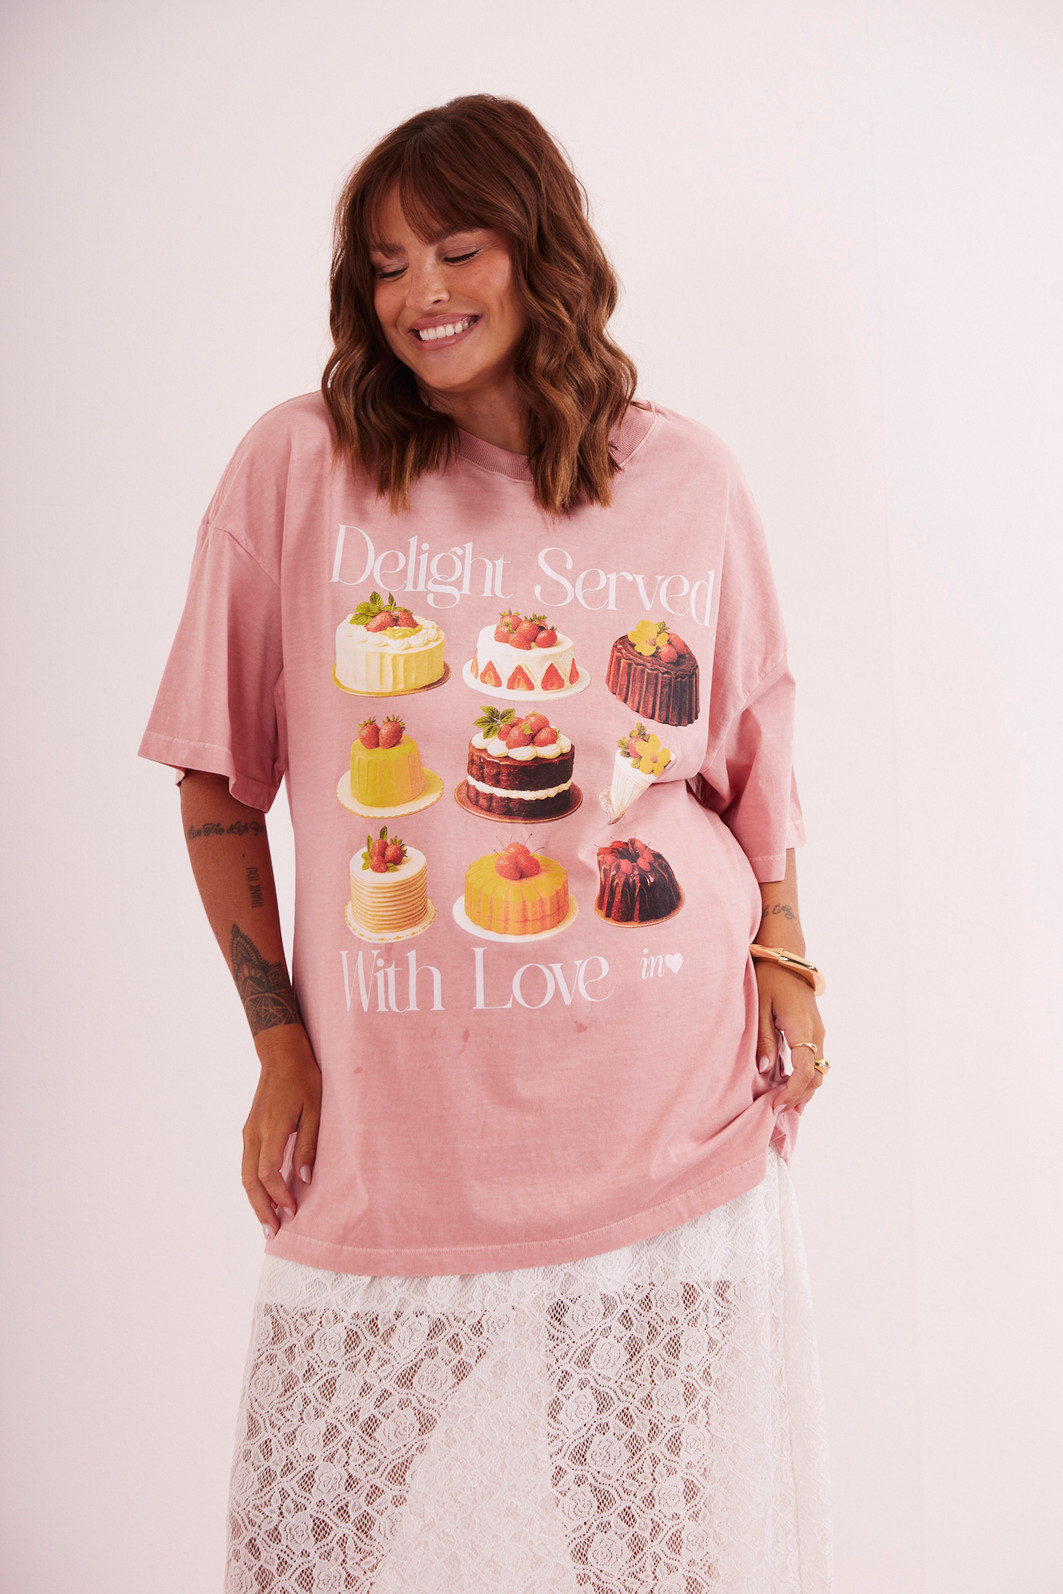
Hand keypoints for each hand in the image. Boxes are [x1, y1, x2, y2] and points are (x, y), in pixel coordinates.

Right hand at [241, 1024, 321, 1237]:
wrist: (282, 1054)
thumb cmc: (305, 1079)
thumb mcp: (316, 1110)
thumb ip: (308, 1145)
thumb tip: (304, 1178)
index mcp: (271, 1128)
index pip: (268, 1173)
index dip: (279, 1196)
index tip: (292, 1211)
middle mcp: (254, 1133)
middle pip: (249, 1181)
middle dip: (260, 1209)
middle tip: (272, 1233)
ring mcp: (249, 1132)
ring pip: (244, 1175)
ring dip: (255, 1200)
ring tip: (267, 1222)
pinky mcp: (250, 1131)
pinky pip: (247, 1165)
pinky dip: (253, 1186)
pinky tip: (265, 1197)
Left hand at [755, 961, 825, 1112]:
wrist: (786, 958)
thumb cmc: (769, 979)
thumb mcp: (760, 1007)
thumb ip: (764, 1039)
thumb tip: (766, 1069)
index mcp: (802, 1027)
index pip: (806, 1070)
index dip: (793, 1092)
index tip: (776, 1104)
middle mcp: (816, 1033)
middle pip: (816, 1076)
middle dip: (799, 1096)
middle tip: (777, 1109)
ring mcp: (818, 1032)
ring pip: (819, 1071)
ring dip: (804, 1089)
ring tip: (783, 1104)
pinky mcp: (814, 1032)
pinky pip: (815, 1061)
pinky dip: (805, 1077)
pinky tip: (789, 1087)